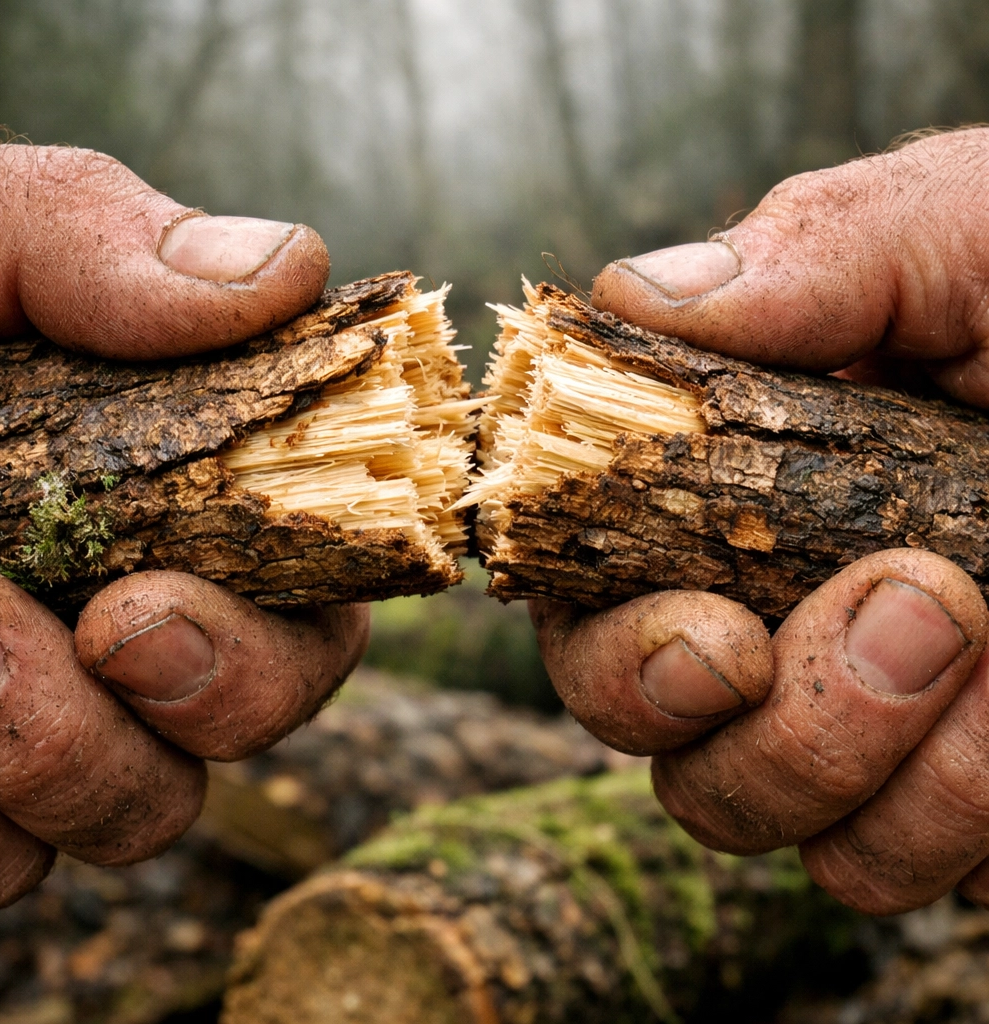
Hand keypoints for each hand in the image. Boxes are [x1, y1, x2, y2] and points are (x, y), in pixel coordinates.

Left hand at [0, 143, 367, 909]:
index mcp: (169, 488)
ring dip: (62, 756)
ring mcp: (45, 719)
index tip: (165, 588)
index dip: (299, 612)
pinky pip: (5, 871)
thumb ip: (91, 232)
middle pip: (263, 709)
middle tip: (111, 625)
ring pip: (144, 809)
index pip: (314, 578)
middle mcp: (130, 613)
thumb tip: (287, 263)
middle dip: (218, 692)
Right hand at [534, 127, 988, 914]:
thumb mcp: (965, 234)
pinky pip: (876, 864)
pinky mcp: (930, 791)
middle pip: (638, 725)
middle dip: (724, 713)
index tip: (712, 638)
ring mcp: (842, 705)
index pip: (587, 591)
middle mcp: (756, 602)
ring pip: (738, 809)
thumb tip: (631, 294)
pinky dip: (950, 809)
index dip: (608, 643)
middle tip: (887, 609)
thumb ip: (811, 253)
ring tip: (977, 620)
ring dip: (849, 748)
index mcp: (725, 482)